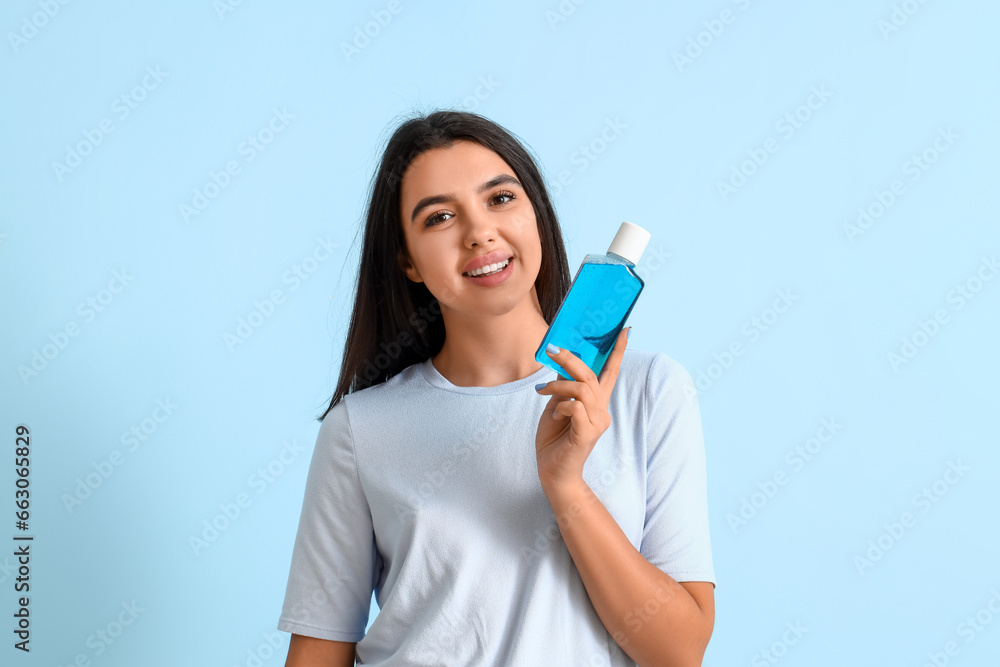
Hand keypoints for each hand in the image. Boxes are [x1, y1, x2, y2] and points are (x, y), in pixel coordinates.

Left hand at [534, 327, 630, 493]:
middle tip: (551, 350)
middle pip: (591, 375)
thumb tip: (561, 367)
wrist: (552, 471)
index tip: (625, 330)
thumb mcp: (556, 406)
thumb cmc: (554, 439)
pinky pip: (574, 407)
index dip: (618, 351)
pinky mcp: (588, 433)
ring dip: (559, 385)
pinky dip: (560, 406)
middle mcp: (602, 411)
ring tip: (543, 391)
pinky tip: (553, 415)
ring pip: (582, 389)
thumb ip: (563, 388)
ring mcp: (597, 422)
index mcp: (596, 403)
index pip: (610, 373)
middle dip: (571, 359)